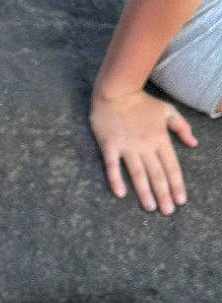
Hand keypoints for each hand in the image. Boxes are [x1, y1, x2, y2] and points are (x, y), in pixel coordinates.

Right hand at [90, 86, 196, 212]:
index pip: (172, 166)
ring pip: (137, 173)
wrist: (116, 91)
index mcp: (160, 138)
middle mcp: (145, 145)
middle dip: (163, 194)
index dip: (177, 184)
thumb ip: (182, 127)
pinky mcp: (110, 146)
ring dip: (145, 192)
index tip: (181, 200)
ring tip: (150, 208)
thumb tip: (193, 144)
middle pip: (157, 174)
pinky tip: (120, 194)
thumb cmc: (142, 102)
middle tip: (167, 211)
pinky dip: (116, 180)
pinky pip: (113, 166)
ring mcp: (127, 146)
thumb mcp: (167, 111)